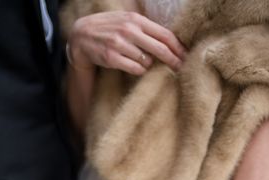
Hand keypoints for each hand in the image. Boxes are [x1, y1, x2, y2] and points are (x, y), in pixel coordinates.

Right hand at [69, 11, 185, 75]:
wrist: (82, 36)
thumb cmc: (109, 30)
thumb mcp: (127, 22)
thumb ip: (145, 29)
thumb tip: (169, 41)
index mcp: (136, 20)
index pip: (164, 34)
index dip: (178, 47)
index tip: (186, 56)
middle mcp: (129, 30)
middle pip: (160, 49)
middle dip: (173, 60)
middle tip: (181, 68)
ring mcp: (120, 44)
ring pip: (147, 61)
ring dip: (149, 65)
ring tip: (145, 63)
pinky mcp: (112, 57)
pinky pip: (135, 69)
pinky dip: (138, 70)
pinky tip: (134, 67)